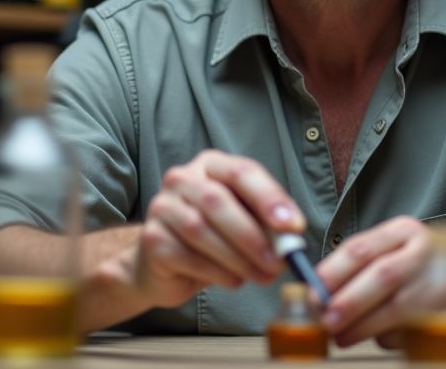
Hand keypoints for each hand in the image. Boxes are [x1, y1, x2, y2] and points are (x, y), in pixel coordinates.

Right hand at [106, 150, 302, 309]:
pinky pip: (187, 256)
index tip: (293, 226)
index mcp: (210, 165)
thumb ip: (265, 223)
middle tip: (278, 261)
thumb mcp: (241, 221)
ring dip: (238, 258)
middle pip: (218, 201)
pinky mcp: (152, 239)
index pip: (241, 172)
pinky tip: (234, 280)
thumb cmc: (212, 237)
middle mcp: (181, 179)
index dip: (269, 198)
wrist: (161, 262)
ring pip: (201, 230)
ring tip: (262, 276)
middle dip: (253, 235)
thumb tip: (292, 238)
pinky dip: (217, 272)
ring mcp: (162, 207)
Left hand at [314, 215, 433, 348]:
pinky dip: (395, 338)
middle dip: (349, 303)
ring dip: (365, 326)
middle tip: (328, 322)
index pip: (360, 249)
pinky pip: (420, 330)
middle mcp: (428, 250)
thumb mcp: (392, 254)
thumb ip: (357, 268)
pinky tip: (382, 337)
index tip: (313, 296)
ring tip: (344, 336)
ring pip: (401, 307)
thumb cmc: (420, 271)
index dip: (331, 274)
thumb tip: (317, 294)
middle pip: (383, 276)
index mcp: (404, 231)